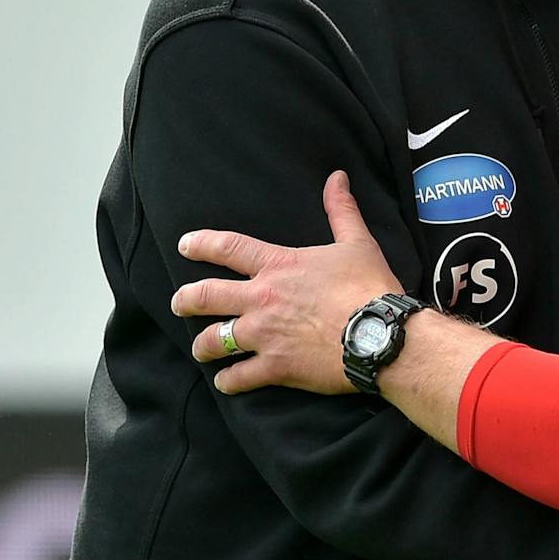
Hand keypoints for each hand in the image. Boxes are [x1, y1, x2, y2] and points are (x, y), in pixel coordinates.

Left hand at [171, 171, 399, 394]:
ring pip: (215, 340)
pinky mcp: (275, 367)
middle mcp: (262, 299)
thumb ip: (341, 210)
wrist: (380, 334)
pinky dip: (229, 380)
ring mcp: (264, 335)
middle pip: (207, 296)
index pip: (228, 248)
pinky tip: (225, 381)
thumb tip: (338, 178)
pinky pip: (238, 377)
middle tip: (178, 302)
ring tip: (200, 348)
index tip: (184, 245)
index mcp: (278, 266)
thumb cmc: (369, 286)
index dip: (201, 244)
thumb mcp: (357, 242)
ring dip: (203, 344)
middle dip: (186, 299)